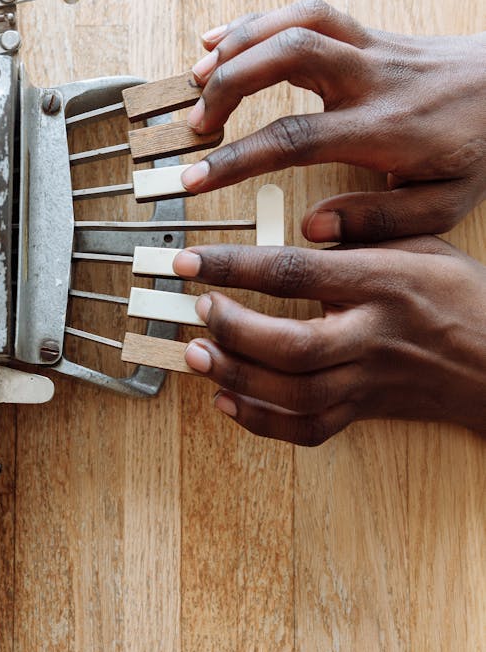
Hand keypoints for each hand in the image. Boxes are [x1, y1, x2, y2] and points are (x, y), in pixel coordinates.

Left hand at [172, 238, 485, 444]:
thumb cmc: (461, 297)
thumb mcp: (421, 243)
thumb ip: (363, 232)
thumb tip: (305, 223)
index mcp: (383, 283)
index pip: (296, 273)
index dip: (236, 267)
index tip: (193, 260)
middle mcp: (373, 336)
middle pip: (292, 346)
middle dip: (234, 330)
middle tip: (199, 309)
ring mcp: (368, 380)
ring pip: (294, 393)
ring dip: (237, 376)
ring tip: (198, 354)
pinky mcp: (366, 411)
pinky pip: (307, 429)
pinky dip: (261, 421)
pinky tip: (228, 399)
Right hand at [183, 0, 485, 240]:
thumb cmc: (476, 148)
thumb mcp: (443, 204)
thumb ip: (378, 221)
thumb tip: (313, 229)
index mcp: (385, 128)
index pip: (296, 137)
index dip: (238, 158)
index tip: (196, 180)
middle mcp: (372, 77)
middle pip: (288, 55)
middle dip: (229, 83)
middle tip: (195, 124)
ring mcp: (369, 46)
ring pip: (294, 20)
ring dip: (236, 43)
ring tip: (196, 78)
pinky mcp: (365, 31)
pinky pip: (305, 10)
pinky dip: (255, 20)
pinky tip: (220, 40)